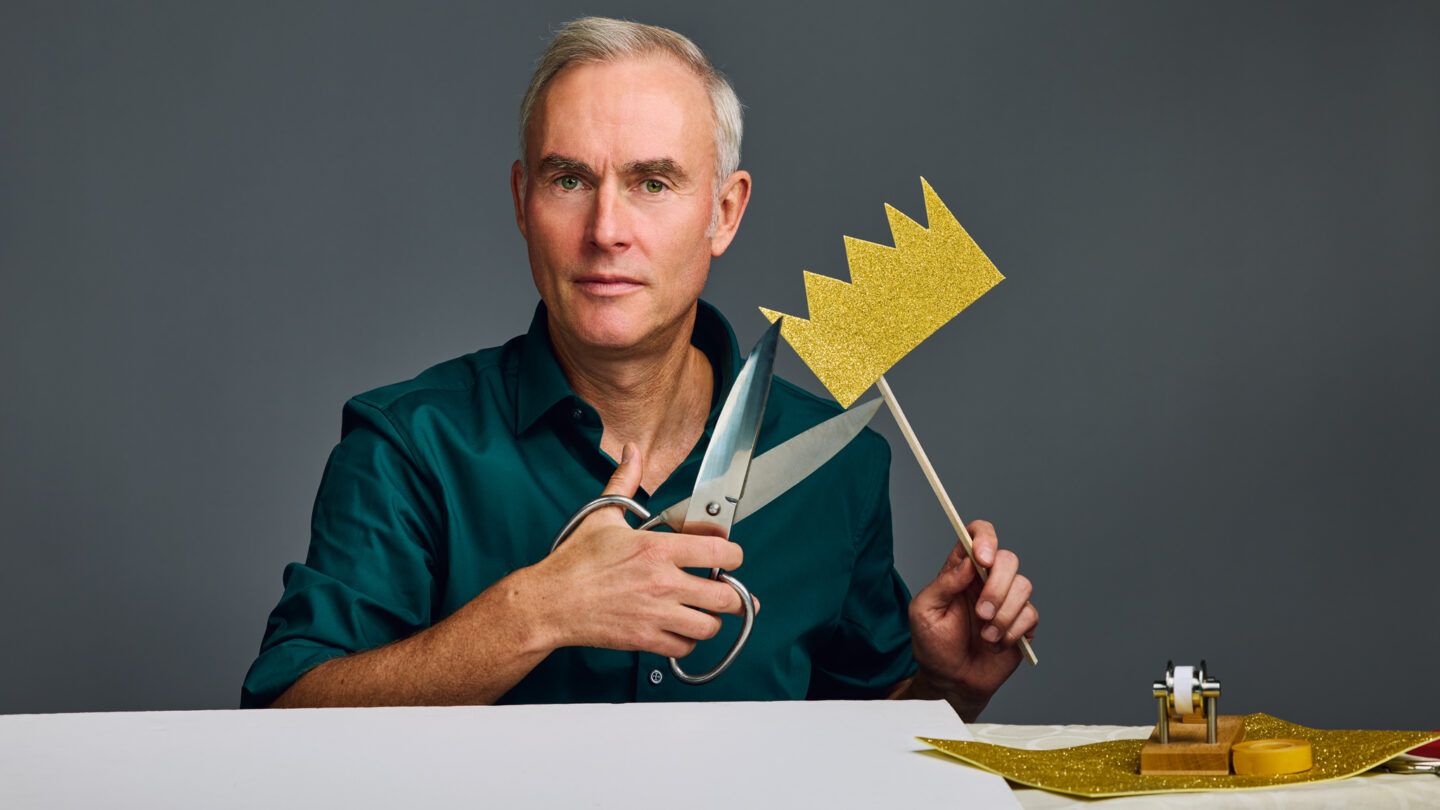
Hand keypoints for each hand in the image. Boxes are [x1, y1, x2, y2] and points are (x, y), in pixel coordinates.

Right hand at [533, 443, 751, 658]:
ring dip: (711, 620)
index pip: (721, 552)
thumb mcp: (602, 515)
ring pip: (710, 626)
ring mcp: (656, 614)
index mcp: (658, 548)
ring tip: (703, 611)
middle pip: (726, 596)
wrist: (549, 602)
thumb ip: (625, 482)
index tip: (730, 556)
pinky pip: (684, 647)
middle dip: (734, 595)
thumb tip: (632, 452)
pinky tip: (679, 628)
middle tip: (729, 591)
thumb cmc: (574, 562)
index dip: (734, 554)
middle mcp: (663, 582)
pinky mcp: (645, 639)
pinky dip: (686, 640)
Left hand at [906, 520, 1036, 719]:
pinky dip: (1013, 632)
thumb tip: (969, 562)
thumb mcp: (924, 611)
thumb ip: (944, 583)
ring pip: (1023, 586)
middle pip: (1008, 559)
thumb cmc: (932, 646)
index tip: (983, 558)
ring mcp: (1006, 601)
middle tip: (981, 613)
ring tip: (986, 636)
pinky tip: (996, 645)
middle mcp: (986, 581)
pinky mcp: (1022, 623)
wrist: (951, 682)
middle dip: (997, 587)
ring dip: (1004, 615)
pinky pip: (1031, 615)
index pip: (978, 535)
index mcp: (962, 571)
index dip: (985, 538)